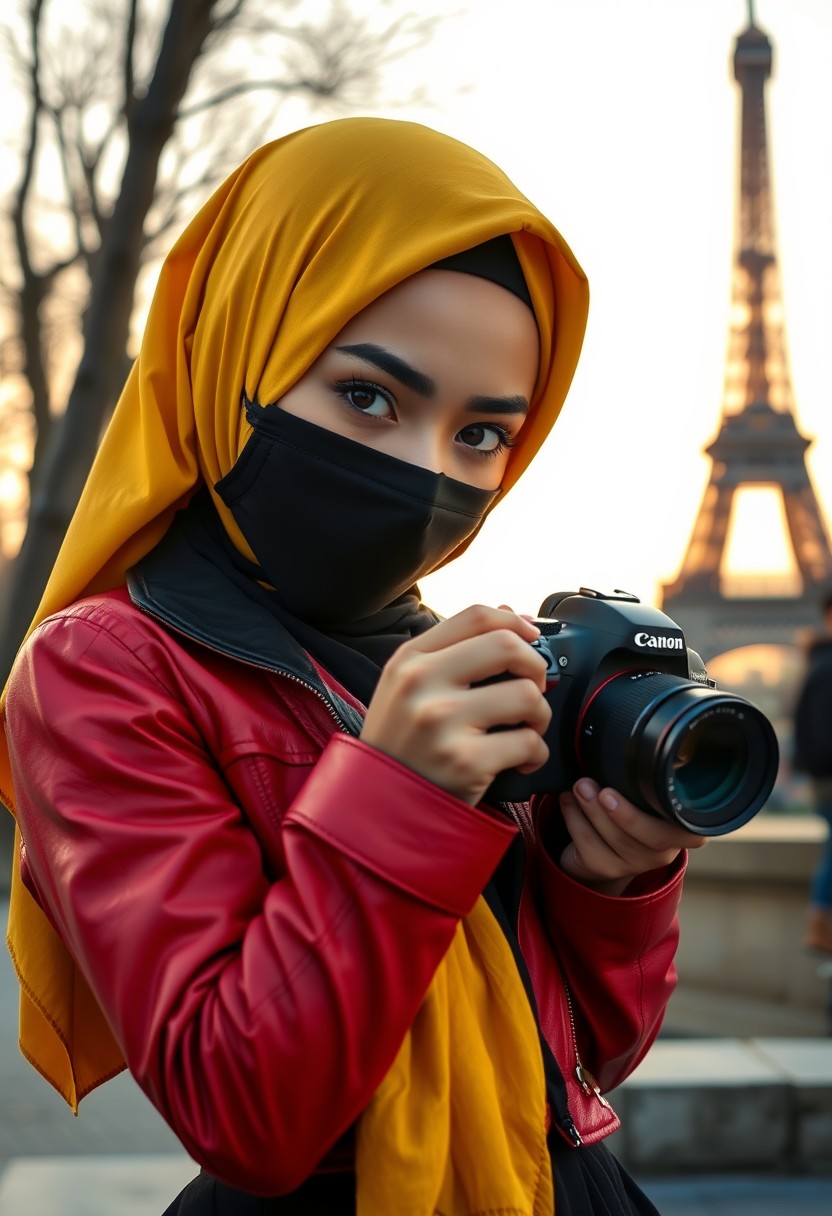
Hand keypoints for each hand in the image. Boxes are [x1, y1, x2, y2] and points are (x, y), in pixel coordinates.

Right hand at [361, 604, 551, 804]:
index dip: (515, 623)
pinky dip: (535, 754)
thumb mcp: (407, 690)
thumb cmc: (399, 748)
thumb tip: (511, 617)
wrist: (376, 810)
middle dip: (535, 667)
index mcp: (409, 660)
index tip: (531, 638)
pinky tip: (518, 762)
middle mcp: (421, 684)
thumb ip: (453, 653)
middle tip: (532, 688)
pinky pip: (528, 743)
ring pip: (526, 694)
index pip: (476, 616)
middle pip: (507, 645)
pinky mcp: (464, 761)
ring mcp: (441, 722)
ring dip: (539, 715)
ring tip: (524, 730)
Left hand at [558, 778, 706, 895]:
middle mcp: (666, 851)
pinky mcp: (607, 870)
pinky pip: (591, 848)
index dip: (666, 804)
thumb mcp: (640, 793)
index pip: (686, 821)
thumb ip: (644, 779)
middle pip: (655, 837)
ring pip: (620, 842)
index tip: (645, 781)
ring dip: (595, 811)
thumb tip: (629, 747)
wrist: (597, 843)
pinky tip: (568, 802)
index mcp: (682, 827)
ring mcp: (636, 865)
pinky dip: (575, 821)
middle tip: (604, 791)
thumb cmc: (624, 807)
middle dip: (628, 814)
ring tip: (580, 787)